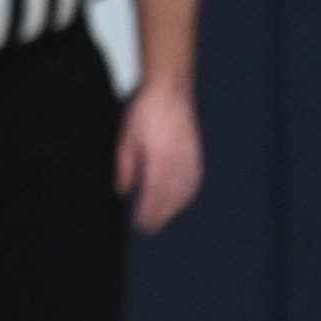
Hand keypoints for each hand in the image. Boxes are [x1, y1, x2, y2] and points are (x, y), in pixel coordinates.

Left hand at [117, 83, 202, 233]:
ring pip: (185, 191)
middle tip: (149, 228)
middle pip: (171, 196)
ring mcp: (191, 158)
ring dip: (174, 207)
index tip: (141, 224)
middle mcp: (178, 162)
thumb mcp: (126, 139)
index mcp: (159, 158)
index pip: (154, 194)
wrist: (170, 92)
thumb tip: (123, 191)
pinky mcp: (197, 154)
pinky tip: (180, 200)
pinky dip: (187, 194)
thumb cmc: (144, 114)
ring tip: (162, 218)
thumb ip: (125, 167)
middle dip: (160, 214)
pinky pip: (194, 180)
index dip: (149, 212)